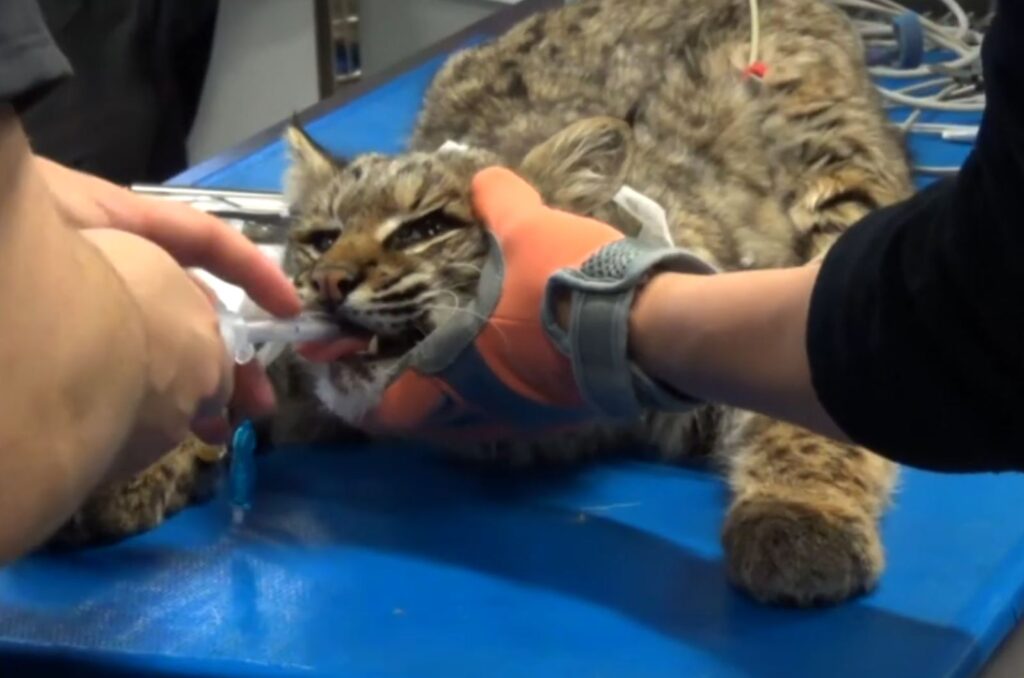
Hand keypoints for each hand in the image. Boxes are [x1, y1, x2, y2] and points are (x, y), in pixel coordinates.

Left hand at [34, 157, 301, 429]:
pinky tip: (160, 437)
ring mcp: (68, 314)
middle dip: (224, 353)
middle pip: (177, 305)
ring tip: (214, 432)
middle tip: (253, 405)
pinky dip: (141, 405)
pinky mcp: (48, 368)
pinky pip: (109, 381)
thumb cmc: (32, 254)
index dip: (252, 271)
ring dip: (189, 387)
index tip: (291, 312)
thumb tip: (213, 374)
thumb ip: (185, 307)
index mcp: (112, 223)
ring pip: (146, 349)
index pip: (198, 237)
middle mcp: (94, 264)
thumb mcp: (132, 264)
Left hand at [345, 168, 645, 440]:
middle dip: (401, 393)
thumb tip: (483, 178)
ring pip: (464, 421)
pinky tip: (505, 355)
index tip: (351, 367)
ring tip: (448, 354)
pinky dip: (489, 392)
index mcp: (455, 373)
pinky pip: (504, 413)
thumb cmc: (569, 285)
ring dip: (447, 395)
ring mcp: (520, 418)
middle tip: (398, 356)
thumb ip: (498, 200)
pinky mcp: (556, 417)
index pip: (387, 409)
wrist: (650, 329)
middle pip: (420, 423)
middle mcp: (480, 409)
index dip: (356, 391)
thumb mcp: (529, 227)